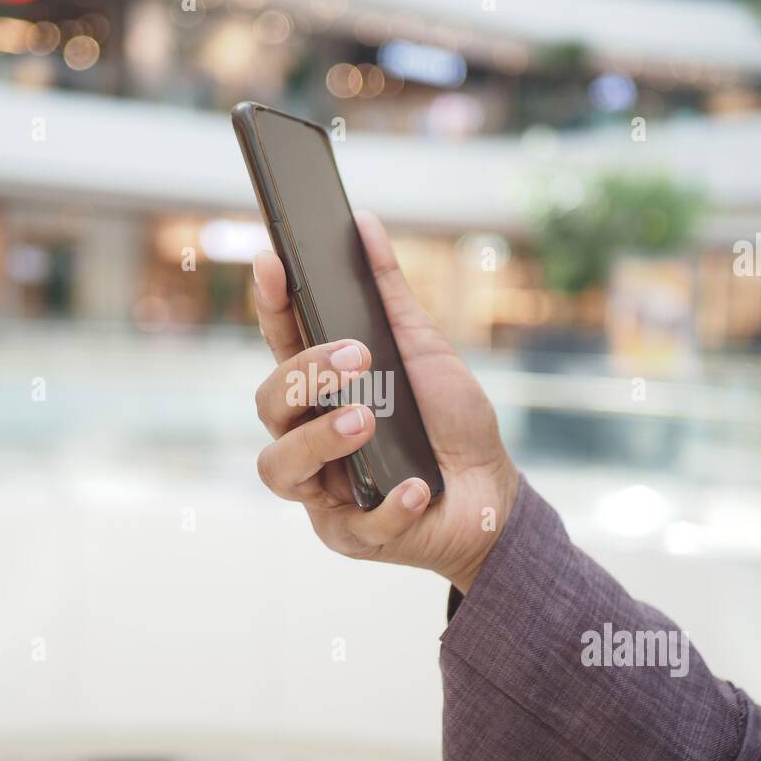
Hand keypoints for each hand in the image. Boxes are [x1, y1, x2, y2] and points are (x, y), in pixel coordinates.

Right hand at [251, 210, 518, 592]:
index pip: (279, 342)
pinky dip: (388, 504)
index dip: (269, 303)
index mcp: (322, 390)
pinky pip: (350, 525)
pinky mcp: (349, 536)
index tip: (274, 261)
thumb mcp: (426, 351)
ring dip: (319, 440)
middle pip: (268, 404)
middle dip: (304, 375)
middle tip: (357, 357)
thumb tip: (364, 224)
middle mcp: (309, 437)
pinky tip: (416, 487)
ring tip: (367, 421)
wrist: (492, 495)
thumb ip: (390, 294)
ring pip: (278, 467)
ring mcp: (322, 490)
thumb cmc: (449, 423)